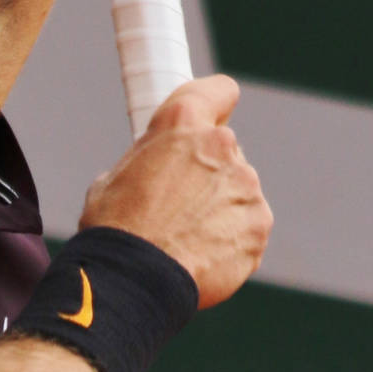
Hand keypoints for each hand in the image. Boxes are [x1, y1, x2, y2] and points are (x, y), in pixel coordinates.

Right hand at [79, 76, 272, 307]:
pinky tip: (200, 256)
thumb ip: (148, 162)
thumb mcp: (113, 179)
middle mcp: (221, 146)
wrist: (134, 280)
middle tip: (176, 205)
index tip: (210, 118)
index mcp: (182, 124)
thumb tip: (155, 171)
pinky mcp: (259, 224)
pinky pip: (247, 226)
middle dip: (206, 173)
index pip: (218, 91)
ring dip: (219, 208)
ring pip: (237, 191)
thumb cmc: (115, 230)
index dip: (214, 105)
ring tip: (184, 239)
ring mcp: (246, 186)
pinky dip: (230, 240)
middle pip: (224, 151)